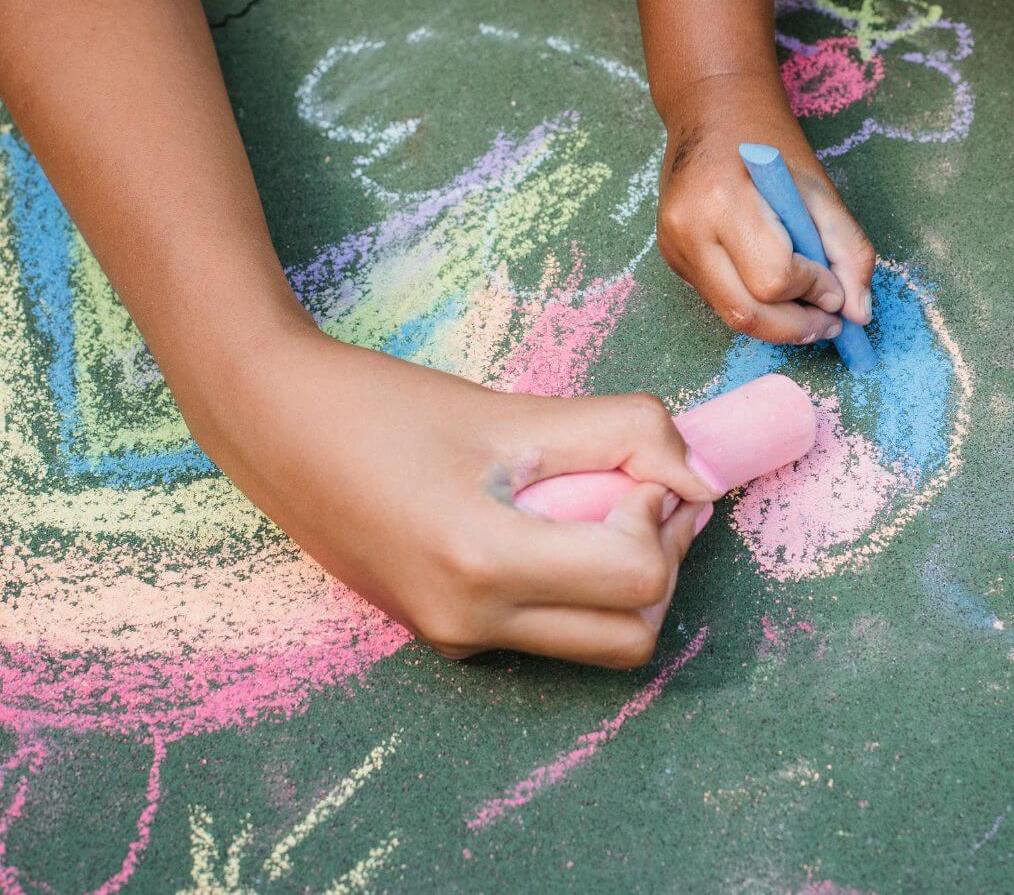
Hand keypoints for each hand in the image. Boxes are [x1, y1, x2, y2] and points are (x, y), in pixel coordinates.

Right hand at [177, 325, 718, 668]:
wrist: (274, 425)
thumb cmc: (384, 406)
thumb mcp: (511, 412)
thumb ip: (623, 433)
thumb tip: (703, 477)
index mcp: (482, 565)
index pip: (635, 578)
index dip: (660, 513)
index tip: (638, 464)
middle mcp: (470, 626)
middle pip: (632, 634)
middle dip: (660, 558)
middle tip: (640, 487)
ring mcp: (454, 639)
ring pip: (595, 644)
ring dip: (625, 578)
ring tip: (598, 500)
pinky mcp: (444, 633)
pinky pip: (545, 630)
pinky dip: (576, 584)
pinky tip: (551, 520)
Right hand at [656, 69, 875, 344]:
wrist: (710, 111)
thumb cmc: (769, 143)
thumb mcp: (819, 189)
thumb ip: (848, 251)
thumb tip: (858, 314)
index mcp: (725, 201)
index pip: (774, 277)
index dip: (815, 291)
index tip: (837, 289)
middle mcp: (689, 229)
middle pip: (746, 311)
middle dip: (796, 327)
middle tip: (830, 323)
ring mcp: (673, 246)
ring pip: (729, 314)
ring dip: (776, 321)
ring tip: (807, 307)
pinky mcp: (671, 256)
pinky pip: (717, 298)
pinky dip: (752, 301)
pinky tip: (772, 284)